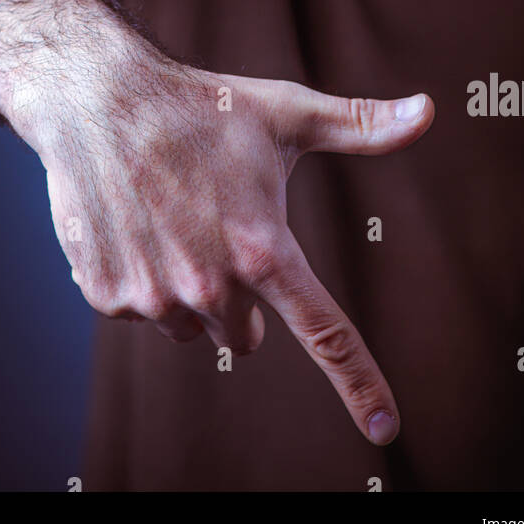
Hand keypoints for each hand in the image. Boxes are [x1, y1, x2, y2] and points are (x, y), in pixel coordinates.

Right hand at [30, 44, 432, 445]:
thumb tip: (427, 112)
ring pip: (187, 323)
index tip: (385, 425)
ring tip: (168, 217)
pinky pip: (138, 309)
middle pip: (241, 336)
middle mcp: (210, 284)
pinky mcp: (107, 294)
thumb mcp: (285, 112)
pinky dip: (139, 274)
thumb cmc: (199, 104)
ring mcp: (153, 295)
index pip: (325, 333)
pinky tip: (134, 221)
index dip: (360, 381)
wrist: (96, 97)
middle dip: (237, 300)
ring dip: (184, 289)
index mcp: (262, 250)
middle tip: (217, 231)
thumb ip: (360, 125)